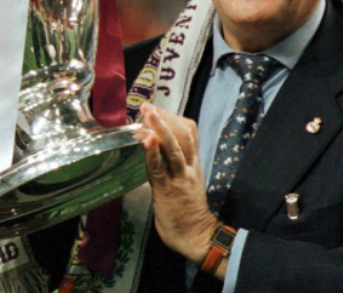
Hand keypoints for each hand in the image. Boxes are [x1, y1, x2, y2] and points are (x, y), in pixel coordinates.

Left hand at [138, 103, 222, 277]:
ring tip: (148, 113)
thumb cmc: (188, 211)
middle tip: (148, 106)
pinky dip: (152, 153)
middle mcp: (189, 167)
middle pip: (182, 135)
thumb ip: (178, 166)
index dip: (174, 118)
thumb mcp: (188, 182)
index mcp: (193, 164)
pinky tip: (145, 141)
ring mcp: (179, 178)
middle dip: (165, 118)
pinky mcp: (167, 190)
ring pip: (173, 148)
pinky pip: (159, 168)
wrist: (197, 236)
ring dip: (160, 128)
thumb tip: (160, 150)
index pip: (189, 132)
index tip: (158, 109)